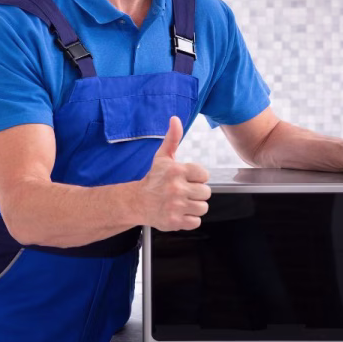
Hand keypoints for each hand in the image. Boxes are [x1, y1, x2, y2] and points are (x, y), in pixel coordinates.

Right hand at [134, 116, 210, 230]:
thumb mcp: (162, 157)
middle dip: (197, 193)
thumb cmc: (153, 179)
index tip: (187, 179)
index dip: (198, 178)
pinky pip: (195, 222)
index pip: (205, 175)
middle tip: (184, 192)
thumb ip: (172, 138)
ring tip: (182, 202)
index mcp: (177, 171)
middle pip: (206, 193)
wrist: (136, 202)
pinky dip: (189, 219)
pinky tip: (180, 212)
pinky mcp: (175, 221)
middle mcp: (177, 188)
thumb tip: (175, 119)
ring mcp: (176, 206)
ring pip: (203, 208)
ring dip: (194, 206)